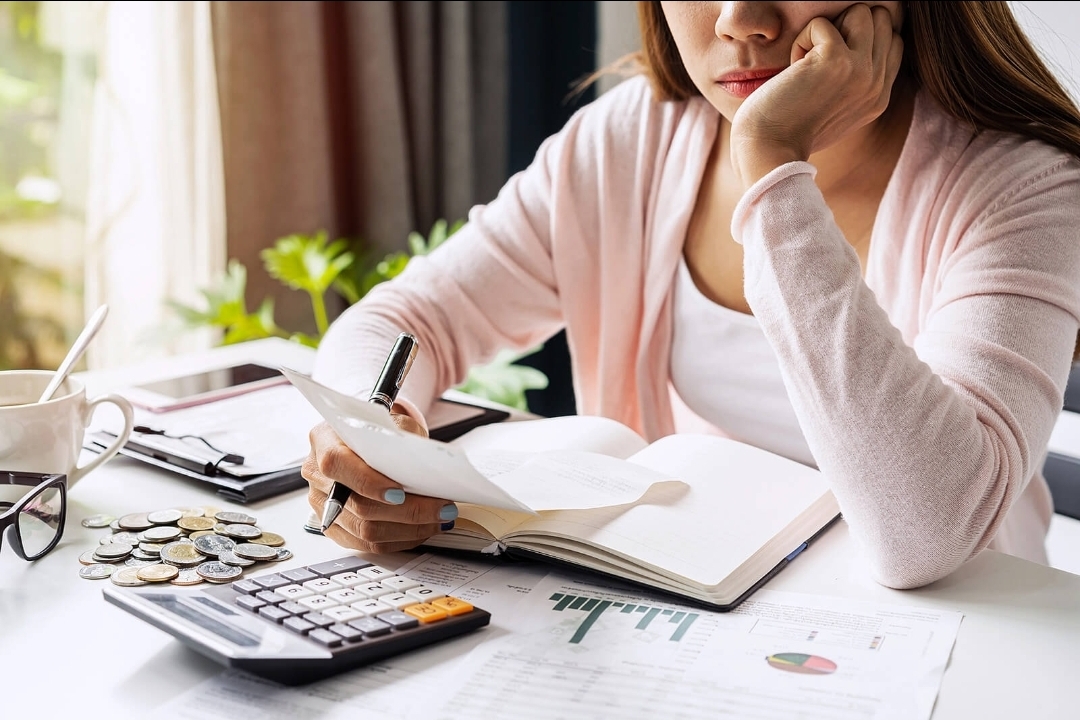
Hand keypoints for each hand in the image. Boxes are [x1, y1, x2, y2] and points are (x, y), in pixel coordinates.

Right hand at [301, 411, 456, 553]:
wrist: (364, 440)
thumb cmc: (376, 430)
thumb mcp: (390, 422)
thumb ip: (402, 437)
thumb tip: (423, 466)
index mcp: (324, 441)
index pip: (338, 464)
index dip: (369, 482)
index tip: (401, 492)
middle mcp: (318, 476)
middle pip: (359, 506)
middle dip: (408, 511)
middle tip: (441, 507)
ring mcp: (324, 506)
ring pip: (365, 531)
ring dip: (409, 529)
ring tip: (439, 519)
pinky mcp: (335, 528)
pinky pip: (367, 545)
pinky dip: (400, 539)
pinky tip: (423, 529)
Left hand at [729, 4, 903, 187]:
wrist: (769, 152)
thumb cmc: (788, 132)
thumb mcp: (835, 110)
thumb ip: (854, 83)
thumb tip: (852, 45)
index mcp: (879, 97)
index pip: (893, 42)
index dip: (860, 40)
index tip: (828, 65)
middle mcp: (877, 84)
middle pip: (880, 20)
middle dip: (846, 28)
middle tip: (816, 61)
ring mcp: (862, 71)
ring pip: (861, 12)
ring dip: (827, 30)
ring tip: (806, 62)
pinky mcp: (837, 60)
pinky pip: (821, 23)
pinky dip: (801, 40)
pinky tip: (792, 70)